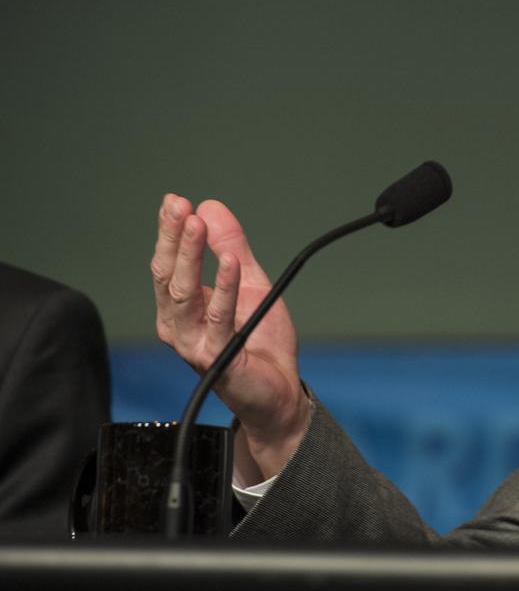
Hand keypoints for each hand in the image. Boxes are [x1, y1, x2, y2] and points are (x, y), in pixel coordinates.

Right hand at [151, 194, 310, 480]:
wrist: (278, 391)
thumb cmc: (259, 342)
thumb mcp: (250, 284)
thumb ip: (231, 247)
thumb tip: (211, 207)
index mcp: (181, 307)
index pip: (167, 263)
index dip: (169, 232)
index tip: (174, 200)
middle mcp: (179, 325)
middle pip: (167, 275)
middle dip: (172, 238)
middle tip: (178, 205)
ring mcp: (194, 343)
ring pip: (183, 294)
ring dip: (189, 257)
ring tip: (197, 224)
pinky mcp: (217, 357)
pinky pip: (218, 319)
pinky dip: (223, 288)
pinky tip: (229, 262)